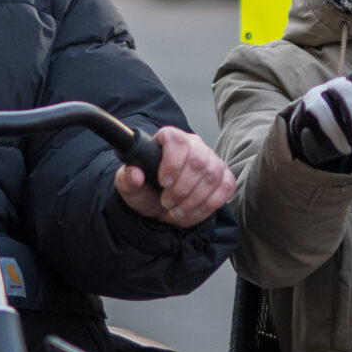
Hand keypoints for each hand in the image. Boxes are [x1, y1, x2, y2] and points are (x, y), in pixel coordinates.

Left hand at [115, 127, 234, 226]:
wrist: (162, 207)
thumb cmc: (147, 192)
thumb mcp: (130, 189)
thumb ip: (127, 180)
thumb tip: (134, 173)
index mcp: (170, 140)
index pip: (177, 140)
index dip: (172, 162)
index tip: (163, 182)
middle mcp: (194, 146)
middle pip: (198, 160)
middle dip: (182, 188)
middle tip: (167, 202)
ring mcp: (212, 161)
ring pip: (212, 175)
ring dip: (194, 199)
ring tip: (177, 211)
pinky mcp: (224, 177)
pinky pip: (225, 188)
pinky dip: (208, 204)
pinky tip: (192, 211)